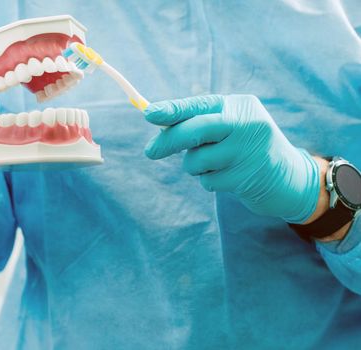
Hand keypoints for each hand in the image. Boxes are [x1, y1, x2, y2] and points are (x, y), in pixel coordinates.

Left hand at [144, 95, 320, 222]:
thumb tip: (159, 129)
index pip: (200, 105)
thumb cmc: (246, 148)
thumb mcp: (229, 128)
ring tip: (215, 165)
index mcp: (239, 106)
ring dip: (195, 166)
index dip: (172, 110)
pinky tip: (230, 177)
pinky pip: (208, 181)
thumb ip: (199, 125)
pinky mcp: (247, 177)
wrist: (290, 177)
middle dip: (168, 141)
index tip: (148, 114)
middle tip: (149, 152)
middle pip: (196, 130)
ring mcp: (249, 151)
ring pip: (197, 160)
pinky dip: (210, 181)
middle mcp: (247, 124)